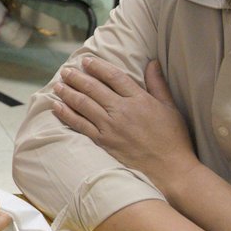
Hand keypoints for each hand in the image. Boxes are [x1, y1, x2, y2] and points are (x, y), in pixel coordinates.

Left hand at [52, 58, 198, 184]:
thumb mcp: (170, 107)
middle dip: (77, 77)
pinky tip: (57, 107)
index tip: (86, 61)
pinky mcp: (103, 141)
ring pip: (83, 104)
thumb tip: (152, 62)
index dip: (98, 67)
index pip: (114, 77)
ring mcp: (110, 127)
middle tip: (65, 71)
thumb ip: (158, 84)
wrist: (170, 169)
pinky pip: (80, 124)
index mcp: (139, 100)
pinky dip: (67, 114)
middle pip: (93, 88)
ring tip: (58, 85)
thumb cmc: (173, 138)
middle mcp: (122, 111)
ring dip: (68, 92)